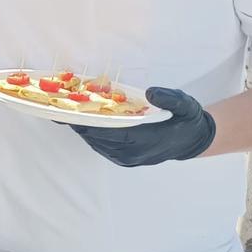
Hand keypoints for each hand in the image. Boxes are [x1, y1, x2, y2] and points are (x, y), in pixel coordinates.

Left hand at [67, 87, 214, 166]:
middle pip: (99, 138)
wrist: (191, 141)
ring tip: (65, 110)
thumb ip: (170, 99)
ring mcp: (126, 158)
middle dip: (80, 123)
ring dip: (82, 127)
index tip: (73, 113)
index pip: (113, 133)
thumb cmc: (187, 120)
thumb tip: (151, 93)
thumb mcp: (186, 105)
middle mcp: (133, 153)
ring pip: (96, 142)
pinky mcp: (122, 158)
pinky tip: (80, 119)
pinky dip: (90, 132)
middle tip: (60, 106)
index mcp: (147, 141)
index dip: (92, 124)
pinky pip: (100, 145)